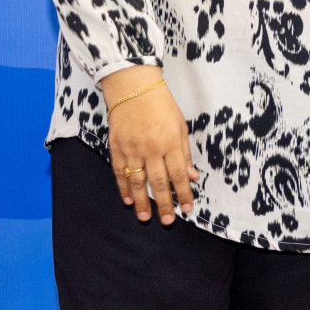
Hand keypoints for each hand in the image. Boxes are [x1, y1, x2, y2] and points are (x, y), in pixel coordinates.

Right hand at [101, 66, 199, 224]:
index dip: (185, 194)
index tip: (188, 209)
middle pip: (159, 182)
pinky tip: (128, 200)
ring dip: (142, 202)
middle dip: (165, 204)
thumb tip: (192, 177)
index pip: (180, 174)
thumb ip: (184, 154)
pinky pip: (120, 172)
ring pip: (138, 181)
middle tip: (167, 221)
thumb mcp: (180, 127)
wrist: (134, 87)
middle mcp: (152, 148)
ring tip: (145, 217)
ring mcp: (132, 149)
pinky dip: (123, 187)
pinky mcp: (117, 147)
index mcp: (171, 142)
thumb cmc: (162, 106)